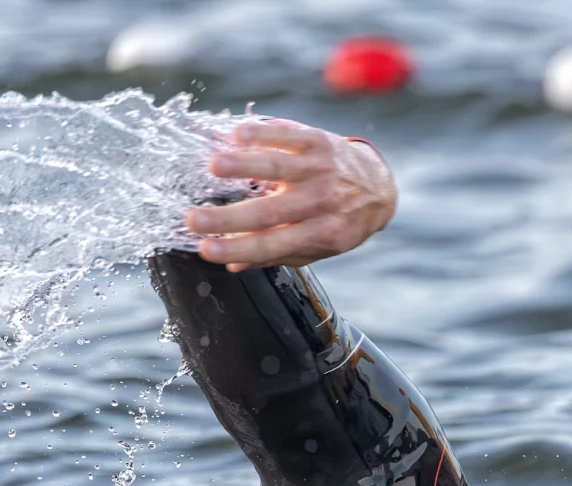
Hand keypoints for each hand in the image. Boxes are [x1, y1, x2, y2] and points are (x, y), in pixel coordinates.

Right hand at [185, 121, 396, 270]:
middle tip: (192, 219)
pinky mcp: (319, 142)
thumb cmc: (340, 221)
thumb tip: (233, 265)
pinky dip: (261, 134)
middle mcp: (321, 203)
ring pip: (277, 167)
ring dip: (243, 166)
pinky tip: (235, 134)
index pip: (271, 245)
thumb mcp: (318, 247)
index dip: (237, 249)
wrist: (379, 188)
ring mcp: (321, 170)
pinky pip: (288, 136)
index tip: (205, 249)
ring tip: (212, 167)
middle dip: (228, 218)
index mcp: (320, 233)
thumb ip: (278, 254)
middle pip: (268, 212)